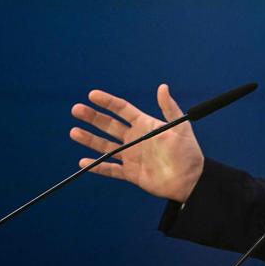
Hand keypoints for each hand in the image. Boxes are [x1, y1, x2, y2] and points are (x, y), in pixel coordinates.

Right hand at [70, 84, 203, 202]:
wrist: (190, 179)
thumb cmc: (188, 151)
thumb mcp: (180, 127)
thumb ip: (169, 108)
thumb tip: (163, 86)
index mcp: (145, 125)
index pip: (122, 109)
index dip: (107, 102)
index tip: (92, 95)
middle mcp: (135, 139)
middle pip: (109, 125)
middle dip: (93, 117)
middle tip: (76, 110)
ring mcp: (131, 156)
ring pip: (105, 146)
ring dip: (89, 139)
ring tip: (74, 132)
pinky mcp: (131, 173)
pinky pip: (110, 169)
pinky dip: (97, 166)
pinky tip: (83, 162)